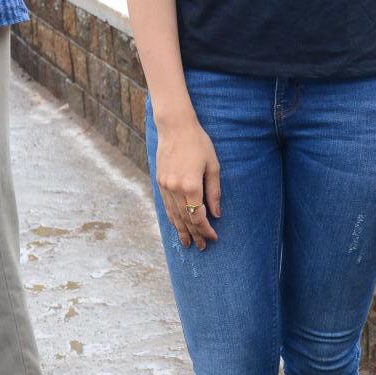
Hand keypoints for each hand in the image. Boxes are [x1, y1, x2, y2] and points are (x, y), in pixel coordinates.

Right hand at [154, 115, 220, 249]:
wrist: (175, 127)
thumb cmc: (198, 143)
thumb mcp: (213, 166)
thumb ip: (214, 192)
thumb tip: (216, 214)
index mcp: (191, 186)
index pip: (198, 216)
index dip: (206, 229)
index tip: (214, 237)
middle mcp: (175, 189)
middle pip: (185, 219)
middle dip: (195, 234)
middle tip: (202, 247)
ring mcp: (165, 186)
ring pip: (174, 215)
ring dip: (181, 231)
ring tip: (187, 243)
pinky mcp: (159, 182)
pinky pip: (166, 206)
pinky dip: (172, 218)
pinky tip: (176, 226)